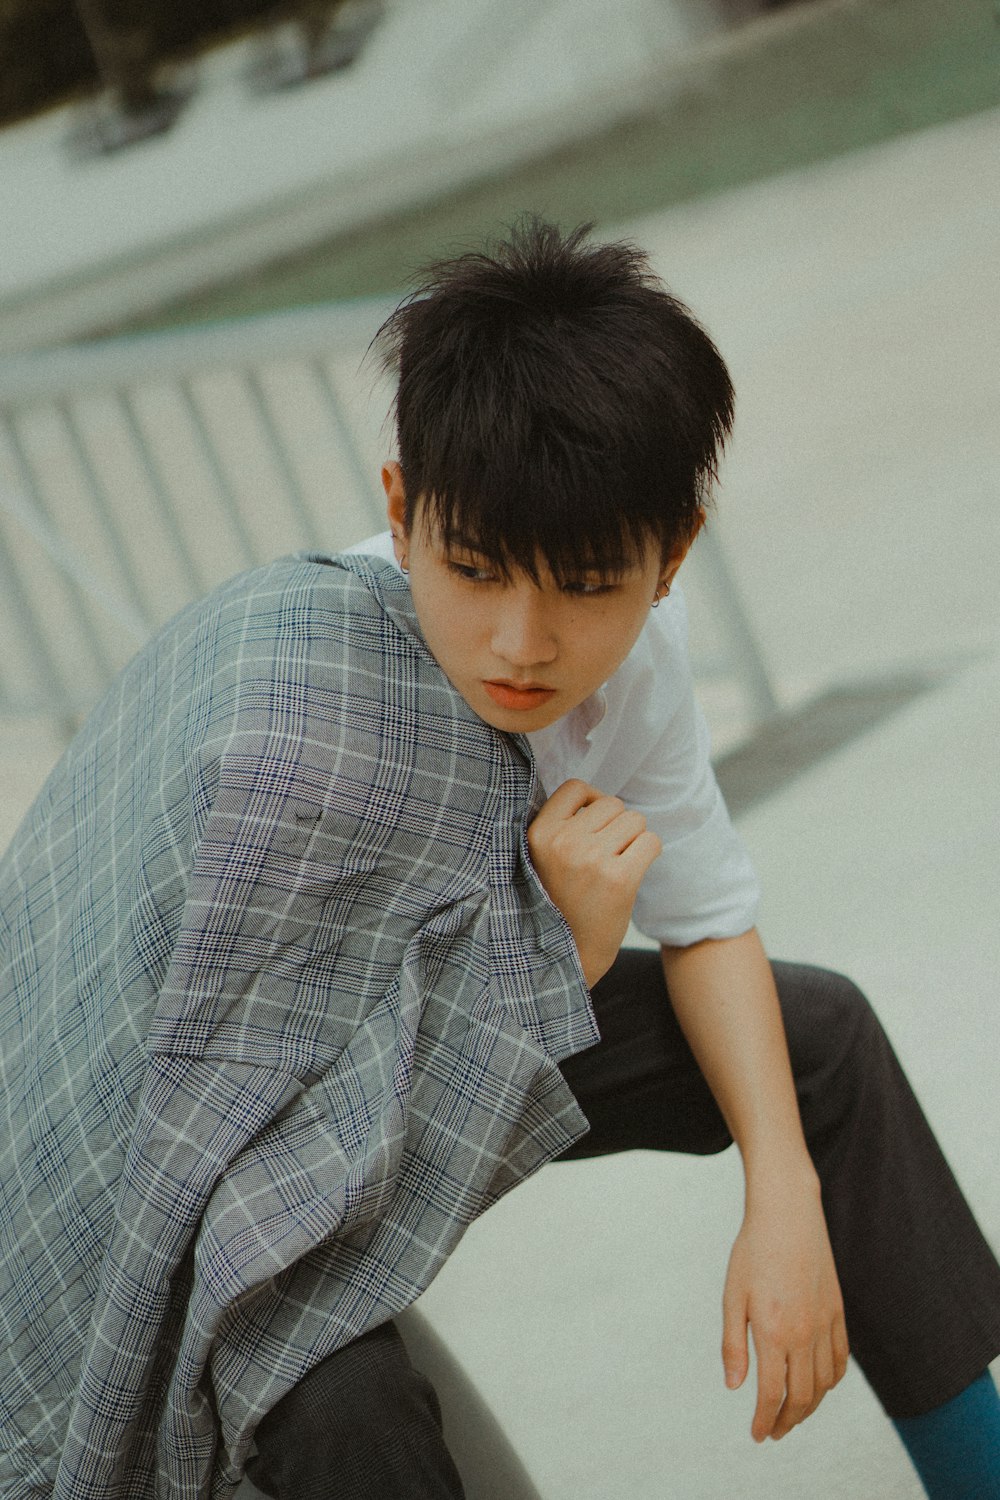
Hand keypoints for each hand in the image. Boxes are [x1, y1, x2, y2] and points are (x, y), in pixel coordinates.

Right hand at [526, 779, 661, 985]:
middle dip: (616, 826)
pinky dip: (648, 854)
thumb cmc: (557, 904)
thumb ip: (559, 825)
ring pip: (635, 820)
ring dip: (633, 840)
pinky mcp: (620, 879)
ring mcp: (592, 860)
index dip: (592, 802)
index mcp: (538, 834)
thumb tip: (598, 796)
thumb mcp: (540, 859)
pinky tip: (632, 873)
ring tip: (615, 867)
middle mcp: (563, 842)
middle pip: (613, 804)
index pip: (576, 788)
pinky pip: (651, 842)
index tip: (592, 827)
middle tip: (604, 858)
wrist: (566, 957)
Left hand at [722, 1168, 849, 1441]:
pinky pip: (840, 1360)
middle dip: (787, 1422)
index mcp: (774, 1331)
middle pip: (802, 1397)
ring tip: (792, 1416)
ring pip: (824, 1384)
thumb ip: (734, 1345)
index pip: (773, 1394)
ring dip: (809, 1408)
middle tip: (772, 1433)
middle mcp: (804, 1333)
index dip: (764, 1420)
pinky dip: (830, 1382)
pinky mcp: (838, 1312)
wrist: (788, 1214)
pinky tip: (817, 1386)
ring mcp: (825, 1323)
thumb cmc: (752, 1252)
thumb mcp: (732, 1296)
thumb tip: (735, 1387)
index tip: (757, 1434)